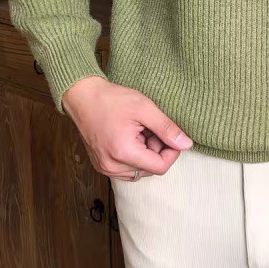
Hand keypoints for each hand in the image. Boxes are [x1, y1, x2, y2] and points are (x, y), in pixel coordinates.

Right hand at [62, 76, 192, 179]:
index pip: (160, 167)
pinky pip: (127, 168)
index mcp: (123, 153)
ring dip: (146, 154)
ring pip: (139, 170)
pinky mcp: (101, 165)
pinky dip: (134, 156)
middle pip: (150, 169)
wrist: (82, 97)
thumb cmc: (111, 99)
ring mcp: (105, 167)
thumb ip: (167, 128)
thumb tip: (186, 144)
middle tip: (151, 128)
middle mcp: (112, 166)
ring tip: (140, 131)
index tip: (171, 135)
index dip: (172, 152)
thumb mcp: (144, 108)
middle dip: (157, 150)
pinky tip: (131, 137)